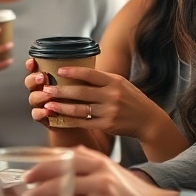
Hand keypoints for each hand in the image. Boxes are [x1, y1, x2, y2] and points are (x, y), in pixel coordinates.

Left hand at [22, 146, 177, 195]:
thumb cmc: (133, 190)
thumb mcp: (113, 167)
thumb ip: (89, 157)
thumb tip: (64, 153)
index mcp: (100, 165)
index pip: (63, 163)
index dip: (40, 170)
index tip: (26, 177)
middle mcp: (100, 181)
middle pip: (59, 184)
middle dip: (37, 191)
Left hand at [26, 64, 156, 138]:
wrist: (148, 120)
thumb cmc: (131, 99)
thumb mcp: (121, 84)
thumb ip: (102, 79)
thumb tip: (78, 71)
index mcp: (114, 82)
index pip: (91, 74)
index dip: (74, 71)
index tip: (59, 70)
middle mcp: (112, 96)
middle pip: (82, 92)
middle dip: (62, 91)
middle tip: (47, 89)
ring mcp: (110, 111)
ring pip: (80, 109)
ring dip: (62, 107)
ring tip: (48, 105)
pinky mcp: (107, 125)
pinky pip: (85, 123)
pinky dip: (71, 121)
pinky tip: (60, 118)